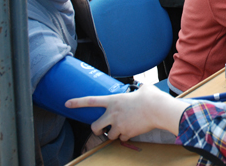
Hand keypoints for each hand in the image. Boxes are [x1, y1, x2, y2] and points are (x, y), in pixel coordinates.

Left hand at [65, 84, 188, 139]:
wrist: (158, 110)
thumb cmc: (152, 97)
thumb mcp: (144, 88)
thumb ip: (139, 88)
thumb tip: (142, 87)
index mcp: (114, 100)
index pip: (91, 101)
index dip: (77, 102)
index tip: (67, 103)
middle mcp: (113, 114)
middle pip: (95, 127)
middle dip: (97, 130)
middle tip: (102, 129)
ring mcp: (119, 125)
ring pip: (109, 135)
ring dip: (114, 134)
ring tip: (123, 128)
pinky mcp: (127, 133)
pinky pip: (122, 138)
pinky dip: (126, 136)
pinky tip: (133, 131)